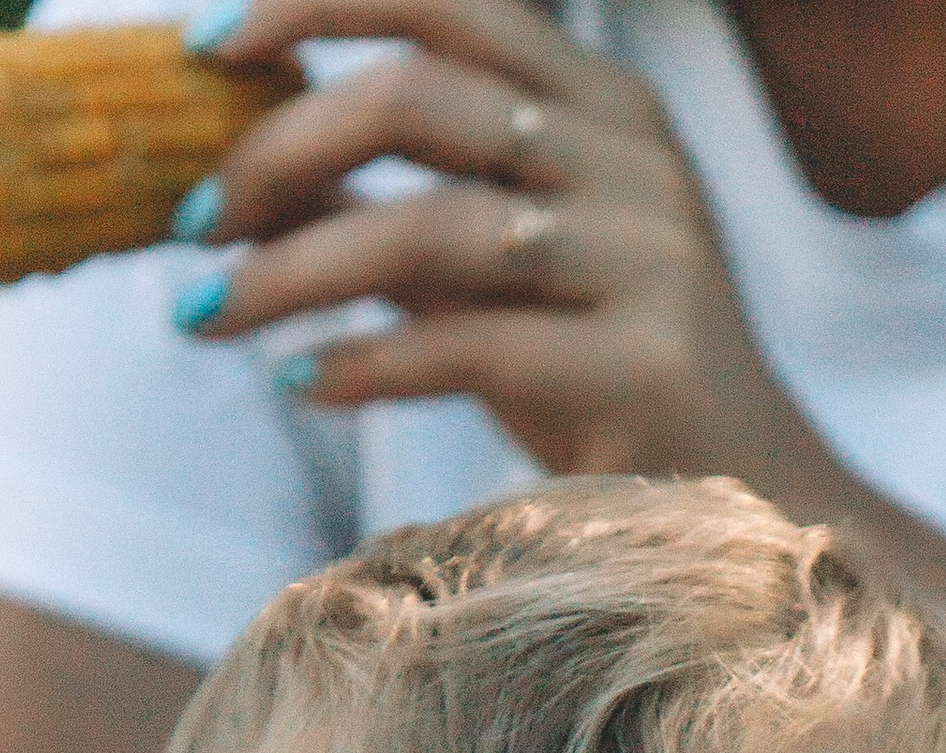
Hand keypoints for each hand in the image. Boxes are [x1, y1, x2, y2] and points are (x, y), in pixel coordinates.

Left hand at [173, 0, 834, 494]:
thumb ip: (392, 209)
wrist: (754, 508)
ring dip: (291, 270)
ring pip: (428, 226)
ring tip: (207, 317)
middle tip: (191, 222)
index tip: (207, 50)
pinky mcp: (642, 364)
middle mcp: (628, 155)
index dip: (315, 1)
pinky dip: (363, 363)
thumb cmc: (600, 383)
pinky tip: (299, 384)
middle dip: (278, 150)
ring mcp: (645, 255)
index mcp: (598, 101)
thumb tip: (242, 178)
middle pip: (417, 95)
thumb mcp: (494, 273)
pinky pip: (468, 344)